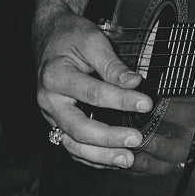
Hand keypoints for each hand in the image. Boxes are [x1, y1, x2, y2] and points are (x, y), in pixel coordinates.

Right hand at [35, 10, 152, 168]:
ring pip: (73, 144)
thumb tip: (135, 83)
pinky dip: (92, 157)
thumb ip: (113, 65)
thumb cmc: (70, 36)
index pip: (93, 93)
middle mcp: (49, 100)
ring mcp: (51, 115)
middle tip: (135, 139)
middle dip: (109, 138)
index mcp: (55, 76)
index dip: (121, 100)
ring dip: (101, 155)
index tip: (145, 104)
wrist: (49, 35)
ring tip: (126, 159)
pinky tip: (111, 159)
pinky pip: (72, 145)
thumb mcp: (92, 40)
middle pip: (78, 128)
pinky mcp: (57, 122)